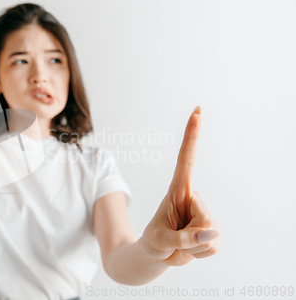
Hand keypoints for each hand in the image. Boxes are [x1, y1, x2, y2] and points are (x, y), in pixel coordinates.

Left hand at [140, 106, 220, 265]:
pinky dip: (200, 253)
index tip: (196, 112)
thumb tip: (212, 234)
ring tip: (180, 243)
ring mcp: (204, 214)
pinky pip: (214, 245)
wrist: (156, 255)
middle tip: (175, 238)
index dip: (192, 136)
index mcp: (177, 190)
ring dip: (193, 247)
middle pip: (205, 218)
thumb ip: (184, 240)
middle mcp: (193, 198)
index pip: (186, 160)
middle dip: (190, 236)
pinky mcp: (212, 230)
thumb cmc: (153, 242)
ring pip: (211, 235)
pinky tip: (190, 249)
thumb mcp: (160, 242)